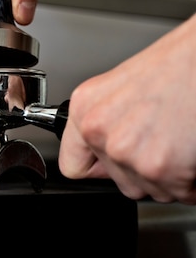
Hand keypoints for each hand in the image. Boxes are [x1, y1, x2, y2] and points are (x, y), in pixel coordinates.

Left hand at [58, 13, 195, 203]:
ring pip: (152, 190)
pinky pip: (181, 192)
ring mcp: (127, 153)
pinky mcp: (161, 169)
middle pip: (120, 181)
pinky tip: (191, 148)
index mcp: (85, 107)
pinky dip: (192, 180)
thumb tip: (108, 150)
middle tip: (163, 137)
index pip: (74, 166)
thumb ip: (109, 121)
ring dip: (170, 174)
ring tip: (178, 136)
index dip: (99, 168)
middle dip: (144, 168)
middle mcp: (99, 131)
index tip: (111, 165)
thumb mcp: (123, 87)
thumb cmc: (175, 65)